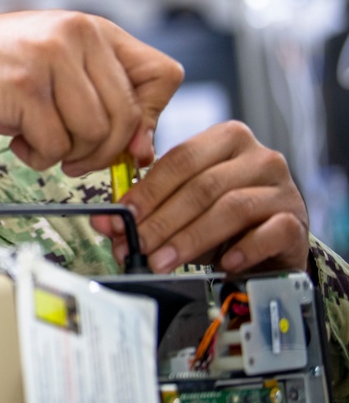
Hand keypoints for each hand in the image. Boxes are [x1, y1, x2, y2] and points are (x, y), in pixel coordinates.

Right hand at [0, 10, 182, 174]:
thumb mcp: (60, 69)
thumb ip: (105, 99)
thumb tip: (143, 153)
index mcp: (96, 30)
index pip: (164, 76)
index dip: (150, 116)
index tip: (126, 138)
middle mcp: (79, 36)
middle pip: (127, 117)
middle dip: (103, 151)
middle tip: (74, 157)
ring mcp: (51, 59)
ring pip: (94, 135)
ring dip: (67, 154)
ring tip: (38, 140)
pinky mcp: (24, 88)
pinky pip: (55, 146)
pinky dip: (37, 156)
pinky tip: (17, 139)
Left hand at [93, 121, 309, 273]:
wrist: (273, 242)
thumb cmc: (221, 217)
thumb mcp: (184, 205)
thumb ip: (148, 208)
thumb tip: (105, 221)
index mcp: (225, 138)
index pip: (180, 159)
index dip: (148, 190)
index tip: (122, 216)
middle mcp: (258, 156)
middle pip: (202, 186)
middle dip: (162, 220)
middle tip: (137, 247)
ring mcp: (281, 187)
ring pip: (230, 208)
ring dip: (190, 239)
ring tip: (163, 261)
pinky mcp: (296, 220)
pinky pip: (269, 232)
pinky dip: (242, 249)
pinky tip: (222, 264)